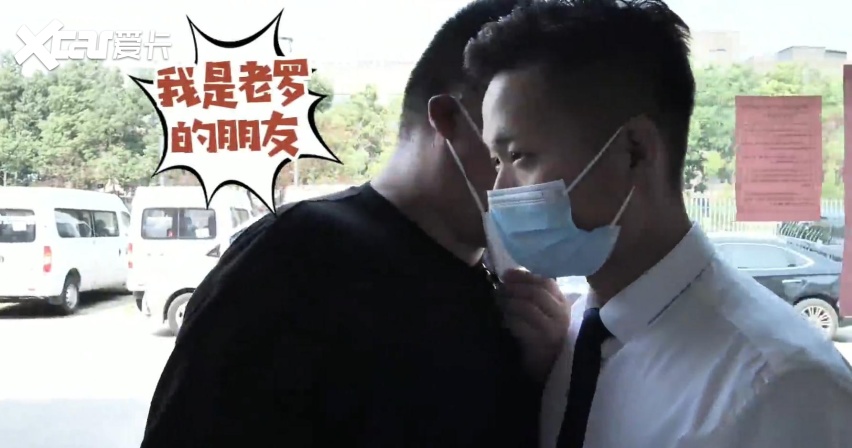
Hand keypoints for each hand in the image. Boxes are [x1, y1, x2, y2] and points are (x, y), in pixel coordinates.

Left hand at [498, 269, 570, 383]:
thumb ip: (531, 294)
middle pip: (537, 293)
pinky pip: (520, 325)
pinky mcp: (541, 344)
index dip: (525, 276)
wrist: (546, 369)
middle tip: (499, 288)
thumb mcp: (541, 312)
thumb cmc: (540, 336)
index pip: (547, 282)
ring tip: (498, 302)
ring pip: (528, 307)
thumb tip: (509, 275)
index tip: (507, 274)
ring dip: (509, 302)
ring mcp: (554, 330)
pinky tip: (502, 320)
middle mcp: (562, 315)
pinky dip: (508, 319)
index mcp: (563, 304)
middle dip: (515, 288)